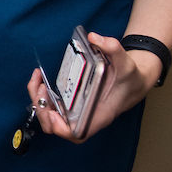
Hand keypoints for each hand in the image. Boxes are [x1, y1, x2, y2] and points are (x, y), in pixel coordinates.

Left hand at [26, 32, 161, 142]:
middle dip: (43, 113)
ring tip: (38, 82)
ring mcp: (78, 111)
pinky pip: (52, 107)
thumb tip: (94, 38)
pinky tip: (40, 80)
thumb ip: (112, 48)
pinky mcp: (72, 103)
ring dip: (39, 102)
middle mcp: (86, 116)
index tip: (52, 112)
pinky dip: (42, 96)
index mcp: (99, 114)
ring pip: (51, 118)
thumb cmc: (129, 77)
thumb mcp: (125, 61)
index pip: (78, 133)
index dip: (61, 128)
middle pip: (58, 128)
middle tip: (41, 89)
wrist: (133, 80)